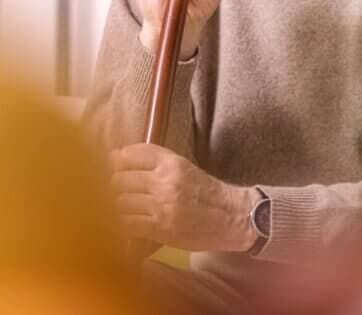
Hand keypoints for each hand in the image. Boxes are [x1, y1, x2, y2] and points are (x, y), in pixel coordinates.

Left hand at [110, 144, 255, 252]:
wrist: (231, 217)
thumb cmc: (207, 193)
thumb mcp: (185, 169)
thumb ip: (157, 163)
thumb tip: (118, 158)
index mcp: (173, 163)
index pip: (132, 154)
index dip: (116, 159)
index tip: (110, 165)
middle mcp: (165, 181)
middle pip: (120, 179)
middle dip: (111, 185)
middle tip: (109, 190)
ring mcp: (161, 206)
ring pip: (119, 202)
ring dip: (114, 206)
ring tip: (116, 208)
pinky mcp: (160, 228)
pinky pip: (127, 223)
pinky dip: (120, 224)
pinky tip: (122, 223)